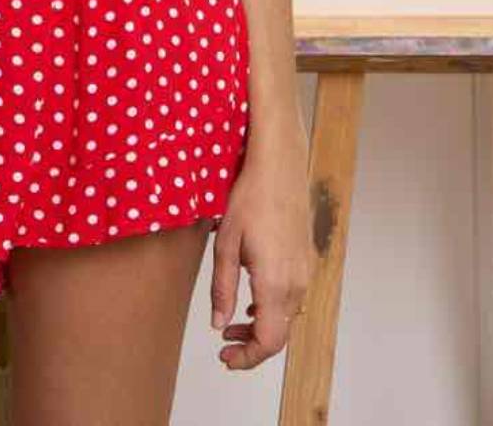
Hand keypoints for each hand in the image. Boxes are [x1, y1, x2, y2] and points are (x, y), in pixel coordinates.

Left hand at [209, 132, 313, 369]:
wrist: (279, 166)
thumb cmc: (249, 198)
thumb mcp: (225, 244)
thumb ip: (223, 288)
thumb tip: (218, 323)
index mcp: (275, 283)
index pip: (268, 341)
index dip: (247, 358)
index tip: (226, 359)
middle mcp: (297, 283)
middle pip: (279, 334)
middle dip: (251, 344)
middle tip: (224, 342)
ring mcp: (306, 271)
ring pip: (287, 317)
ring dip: (261, 326)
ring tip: (232, 320)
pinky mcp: (306, 260)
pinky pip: (292, 297)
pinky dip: (273, 308)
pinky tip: (253, 298)